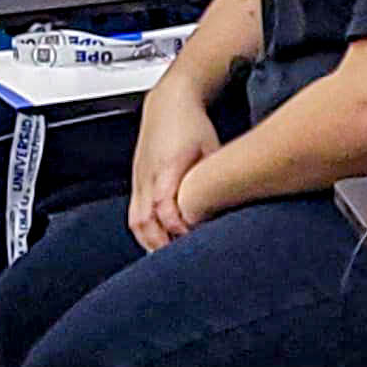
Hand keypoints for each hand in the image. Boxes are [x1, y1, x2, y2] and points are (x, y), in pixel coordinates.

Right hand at [128, 89, 221, 251]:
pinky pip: (135, 215)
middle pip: (146, 221)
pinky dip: (145, 233)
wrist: (168, 104)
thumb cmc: (192, 126)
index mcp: (168, 167)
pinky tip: (160, 244)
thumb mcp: (212, 149)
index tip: (194, 239)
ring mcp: (139, 181)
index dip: (178, 227)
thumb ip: (217, 178)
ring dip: (152, 243)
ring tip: (171, 260)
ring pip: (137, 222)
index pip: (166, 206)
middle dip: (163, 245)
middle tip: (184, 261)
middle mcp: (148, 177)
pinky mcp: (136, 183)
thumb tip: (231, 204)